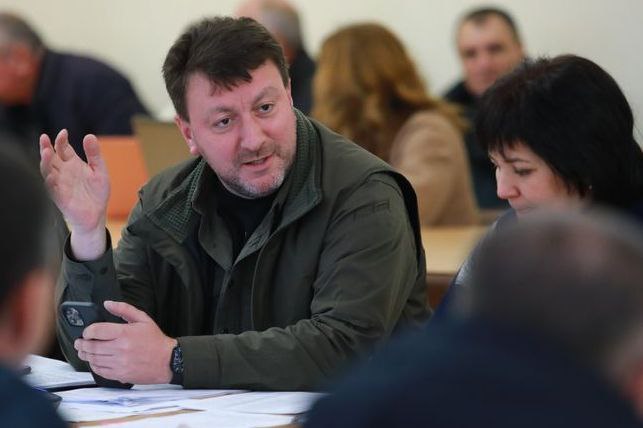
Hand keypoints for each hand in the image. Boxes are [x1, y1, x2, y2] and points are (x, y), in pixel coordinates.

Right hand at [40, 130, 110, 258]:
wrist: (97, 214)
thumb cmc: (97, 192)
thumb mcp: (100, 170)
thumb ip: (94, 154)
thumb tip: (89, 135)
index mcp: (73, 163)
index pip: (62, 148)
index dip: (61, 140)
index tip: (64, 132)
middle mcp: (63, 172)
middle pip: (51, 157)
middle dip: (46, 148)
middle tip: (44, 138)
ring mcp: (60, 184)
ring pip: (47, 171)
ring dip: (45, 162)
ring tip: (46, 153)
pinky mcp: (59, 197)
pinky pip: (51, 190)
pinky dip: (50, 182)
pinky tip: (51, 176)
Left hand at [75, 301, 175, 384]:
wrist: (168, 360)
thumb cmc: (155, 340)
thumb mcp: (143, 319)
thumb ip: (124, 309)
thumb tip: (108, 304)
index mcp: (125, 333)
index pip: (96, 331)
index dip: (87, 331)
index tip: (86, 332)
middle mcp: (120, 349)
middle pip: (92, 346)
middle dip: (82, 344)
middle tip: (79, 342)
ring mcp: (119, 363)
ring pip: (94, 359)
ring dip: (85, 355)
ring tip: (83, 351)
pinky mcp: (120, 374)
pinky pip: (100, 371)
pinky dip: (94, 366)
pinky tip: (94, 362)